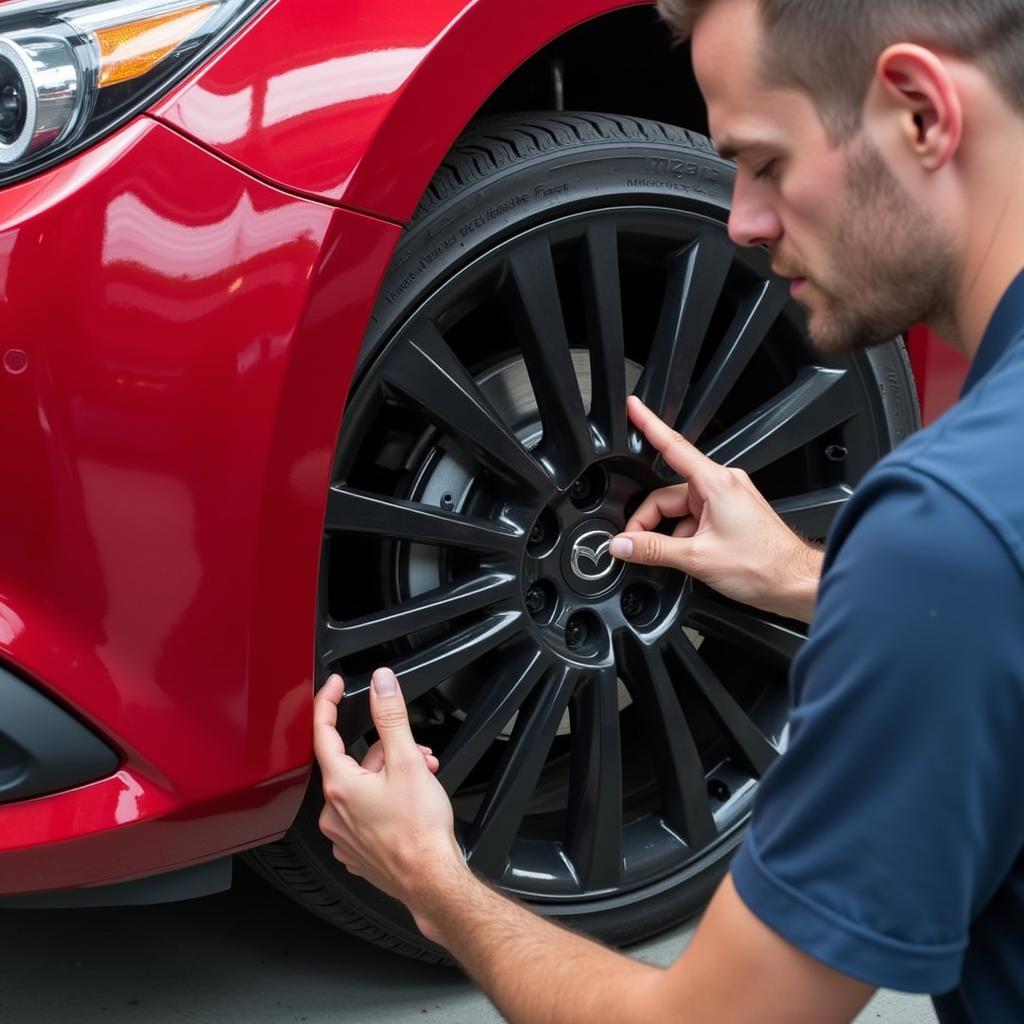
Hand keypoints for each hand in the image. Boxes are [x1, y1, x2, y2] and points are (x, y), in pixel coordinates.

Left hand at [313, 670, 467, 911]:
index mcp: (340, 786)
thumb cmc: (419, 832)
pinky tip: (409, 803)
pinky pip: (364, 813)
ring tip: (422, 778)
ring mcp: (344, 834)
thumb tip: (381, 685)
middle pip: (353, 761)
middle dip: (386, 749)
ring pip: (362, 787)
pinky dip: (385, 801)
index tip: (335, 686)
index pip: (323, 732)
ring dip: (391, 775)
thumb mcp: (407, 762)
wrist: (431, 880)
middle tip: (415, 751)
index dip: (328, 702)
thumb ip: (391, 717)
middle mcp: (334, 812)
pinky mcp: (356, 850)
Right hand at [611, 397, 822, 621]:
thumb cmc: (763, 564)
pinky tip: (686, 557)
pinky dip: (683, 537)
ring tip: (670, 559)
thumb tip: (623, 544)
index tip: (634, 407)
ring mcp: (727, 499)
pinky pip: (694, 518)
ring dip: (668, 534)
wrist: (793, 582)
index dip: (648, 424)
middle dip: (649, 522)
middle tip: (635, 546)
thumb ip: (653, 550)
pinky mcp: (730, 514)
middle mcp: (722, 484)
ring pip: (679, 510)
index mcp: (716, 483)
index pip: (672, 446)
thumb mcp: (699, 558)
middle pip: (667, 494)